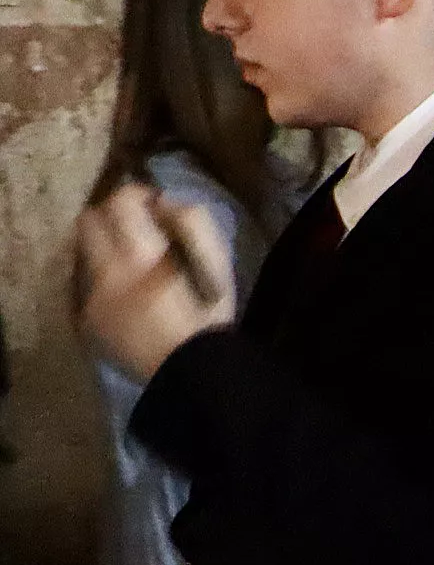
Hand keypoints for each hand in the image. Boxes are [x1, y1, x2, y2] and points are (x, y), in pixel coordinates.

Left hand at [75, 184, 230, 382]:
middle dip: (110, 217)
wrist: (190, 371)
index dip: (136, 194)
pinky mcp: (88, 317)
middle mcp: (108, 270)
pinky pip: (89, 285)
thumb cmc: (209, 316)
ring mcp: (93, 296)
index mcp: (143, 255)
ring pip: (84, 251)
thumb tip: (167, 204)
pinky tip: (129, 296)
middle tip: (136, 228)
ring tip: (131, 261)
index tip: (153, 204)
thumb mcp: (219, 264)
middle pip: (89, 221)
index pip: (121, 202)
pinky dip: (107, 281)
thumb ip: (195, 225)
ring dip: (105, 247)